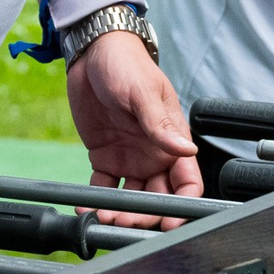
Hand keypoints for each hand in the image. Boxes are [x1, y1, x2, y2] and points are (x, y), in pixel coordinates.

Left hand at [65, 26, 202, 228]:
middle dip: (145, 214)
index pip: (187, 181)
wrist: (92, 52)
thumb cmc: (126, 64)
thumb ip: (161, 124)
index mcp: (171, 140)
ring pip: (131, 197)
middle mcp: (153, 154)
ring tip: (103, 217)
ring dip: (120, 212)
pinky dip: (96, 200)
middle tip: (125, 221)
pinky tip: (86, 207)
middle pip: (158, 198)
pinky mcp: (104, 157)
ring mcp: (129, 157)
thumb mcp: (142, 92)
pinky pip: (103, 186)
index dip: (183, 205)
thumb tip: (186, 150)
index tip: (171, 221)